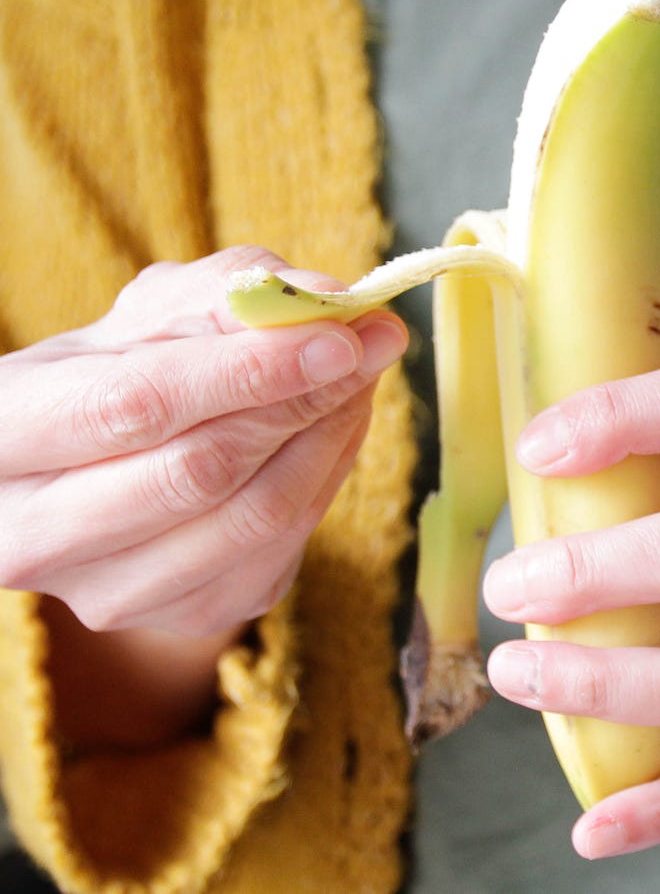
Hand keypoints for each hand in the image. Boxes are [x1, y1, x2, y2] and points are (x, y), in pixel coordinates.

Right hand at [0, 246, 407, 637]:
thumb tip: (325, 296)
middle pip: (201, 470)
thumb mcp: (149, 317)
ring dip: (331, 436)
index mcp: (1, 437)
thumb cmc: (121, 374)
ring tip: (362, 376)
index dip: (247, 369)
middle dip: (304, 398)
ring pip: (256, 514)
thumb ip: (229, 294)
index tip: (340, 333)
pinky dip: (329, 474)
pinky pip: (285, 542)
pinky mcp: (189, 613)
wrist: (99, 471)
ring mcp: (113, 592)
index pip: (136, 405)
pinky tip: (338, 426)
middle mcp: (36, 536)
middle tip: (374, 342)